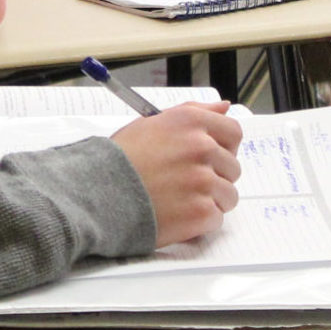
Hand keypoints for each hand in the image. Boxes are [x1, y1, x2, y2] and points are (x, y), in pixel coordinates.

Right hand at [111, 103, 243, 245]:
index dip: (223, 147)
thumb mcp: (153, 124)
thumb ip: (193, 112)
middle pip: (232, 167)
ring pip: (227, 195)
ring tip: (177, 200)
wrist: (97, 195)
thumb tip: (224, 107)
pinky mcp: (201, 212)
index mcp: (191, 122)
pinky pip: (216, 218)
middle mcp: (201, 148)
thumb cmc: (121, 160)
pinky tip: (175, 214)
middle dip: (214, 177)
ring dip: (208, 201)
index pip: (233, 133)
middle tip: (183, 183)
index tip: (208, 158)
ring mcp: (203, 181)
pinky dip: (199, 222)